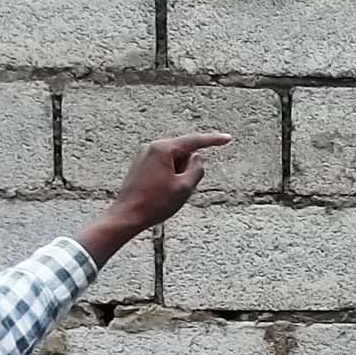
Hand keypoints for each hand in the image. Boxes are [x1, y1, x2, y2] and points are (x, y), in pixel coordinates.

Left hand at [80, 132, 230, 264]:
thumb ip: (197, 169)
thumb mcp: (185, 188)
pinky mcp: (140, 165)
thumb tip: (199, 158)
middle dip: (188, 168)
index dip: (213, 140)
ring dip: (179, 174)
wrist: (127, 216)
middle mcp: (151, 147)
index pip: (194, 141)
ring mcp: (144, 155)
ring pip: (173, 160)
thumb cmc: (155, 203)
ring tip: (168, 193)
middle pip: (182, 152)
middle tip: (180, 189)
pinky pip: (163, 166)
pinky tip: (161, 193)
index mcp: (162, 149)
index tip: (228, 139)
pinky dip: (170, 176)